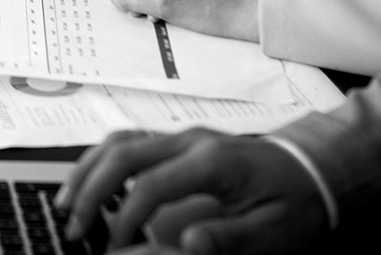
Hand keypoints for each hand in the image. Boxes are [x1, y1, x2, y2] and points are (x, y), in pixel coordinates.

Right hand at [57, 129, 329, 252]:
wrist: (314, 170)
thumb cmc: (296, 203)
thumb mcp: (275, 232)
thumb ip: (231, 237)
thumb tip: (189, 242)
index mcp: (213, 162)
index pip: (151, 186)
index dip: (125, 218)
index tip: (112, 247)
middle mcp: (191, 141)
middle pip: (123, 155)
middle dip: (91, 191)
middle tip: (74, 226)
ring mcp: (182, 137)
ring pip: (119, 142)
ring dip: (87, 170)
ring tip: (66, 201)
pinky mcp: (178, 142)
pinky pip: (129, 142)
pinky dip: (102, 160)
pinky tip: (90, 182)